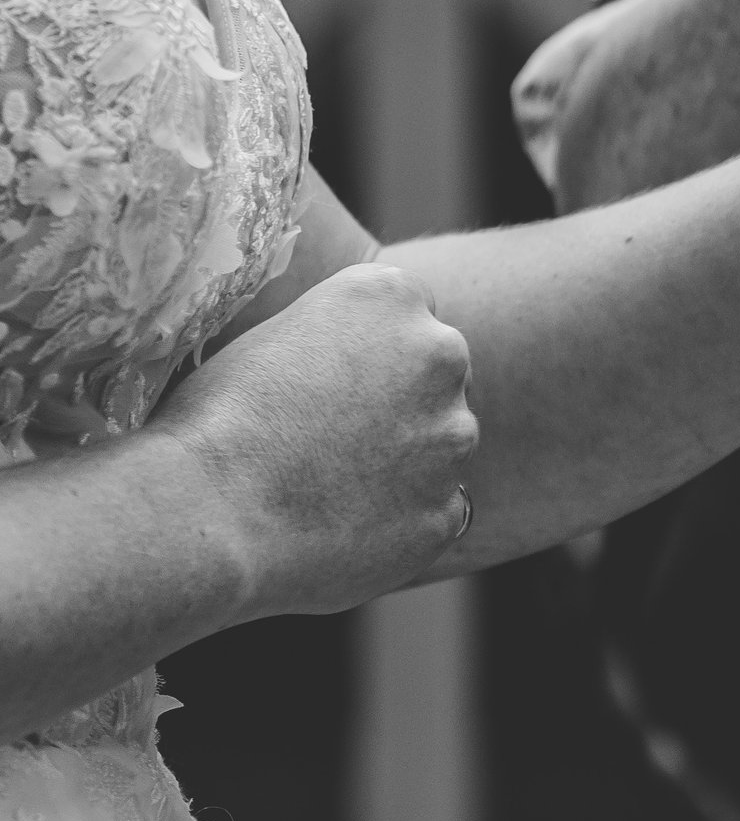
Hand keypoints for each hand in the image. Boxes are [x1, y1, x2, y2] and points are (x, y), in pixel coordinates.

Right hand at [156, 262, 478, 619]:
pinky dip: (402, 517)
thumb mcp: (275, 334)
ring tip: (329, 483)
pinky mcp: (446, 508)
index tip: (332, 375)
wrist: (204, 508)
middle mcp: (441, 354)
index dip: (369, 347)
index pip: (406, 311)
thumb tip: (363, 364)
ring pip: (443, 442)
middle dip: (401, 398)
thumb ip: (341, 337)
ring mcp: (453, 435)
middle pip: (438, 373)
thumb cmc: (215, 416)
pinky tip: (343, 524)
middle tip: (333, 433)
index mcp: (391, 296)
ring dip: (408, 458)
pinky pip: (436, 508)